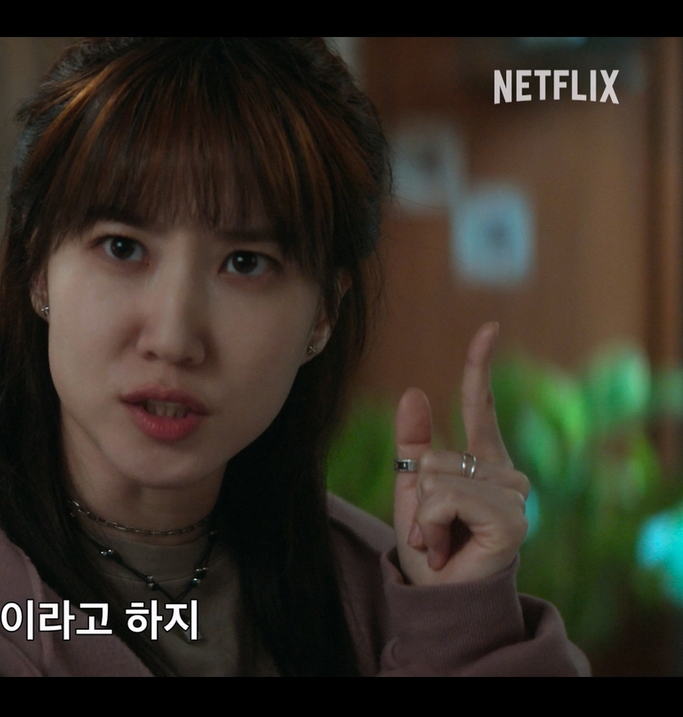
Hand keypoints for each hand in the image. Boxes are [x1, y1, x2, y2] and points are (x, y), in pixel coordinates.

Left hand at [393, 322, 530, 585]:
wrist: (440, 596)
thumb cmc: (430, 545)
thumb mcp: (410, 487)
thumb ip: (413, 442)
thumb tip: (415, 390)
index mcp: (483, 462)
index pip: (481, 406)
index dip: (480, 366)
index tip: (489, 327)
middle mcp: (507, 476)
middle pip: (435, 456)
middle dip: (417, 495)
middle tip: (433, 529)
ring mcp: (513, 498)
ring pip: (436, 478)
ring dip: (421, 514)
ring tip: (439, 539)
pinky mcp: (510, 521)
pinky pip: (445, 498)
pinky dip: (429, 524)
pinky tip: (443, 548)